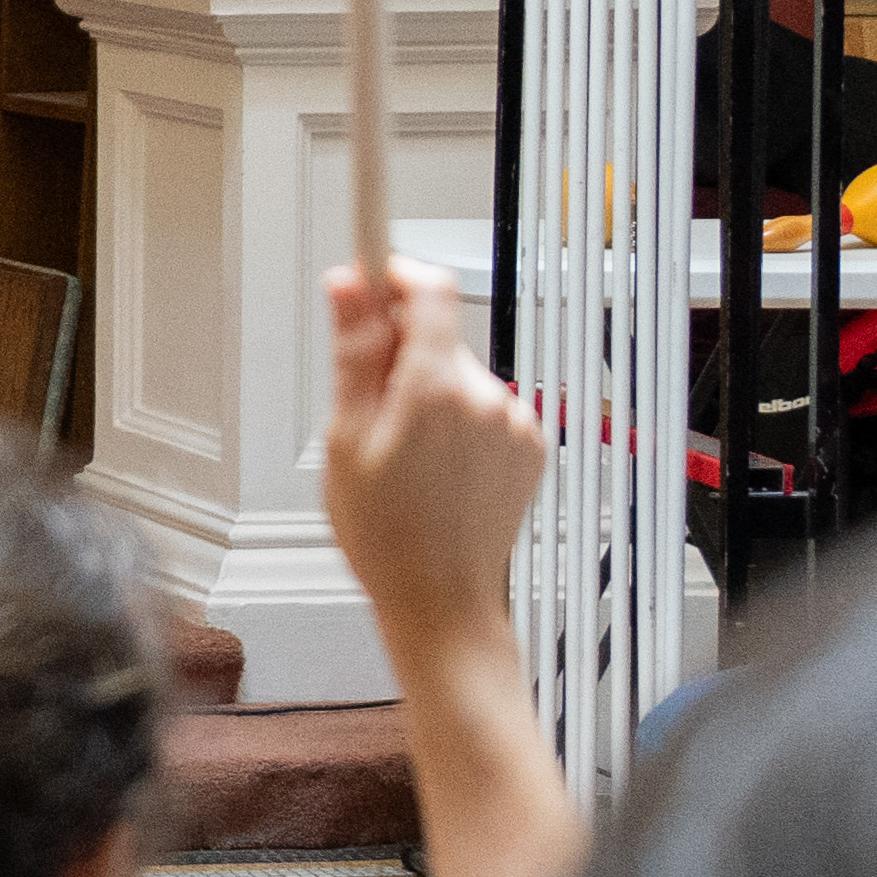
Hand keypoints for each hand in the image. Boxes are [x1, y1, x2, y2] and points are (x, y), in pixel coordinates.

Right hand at [324, 261, 543, 660]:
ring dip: (430, 393)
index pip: (428, 287)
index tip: (368, 283)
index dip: (393, 275)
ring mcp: (515, 422)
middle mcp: (487, 397)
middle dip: (400, 355)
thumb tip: (349, 285)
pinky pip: (487, 409)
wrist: (442, 601)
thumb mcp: (345, 438)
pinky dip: (460, 423)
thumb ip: (354, 353)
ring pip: (460, 375)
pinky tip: (439, 468)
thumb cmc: (386, 535)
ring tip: (405, 455)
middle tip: (368, 411)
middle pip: (438, 336)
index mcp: (435, 388)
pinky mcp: (530, 447)